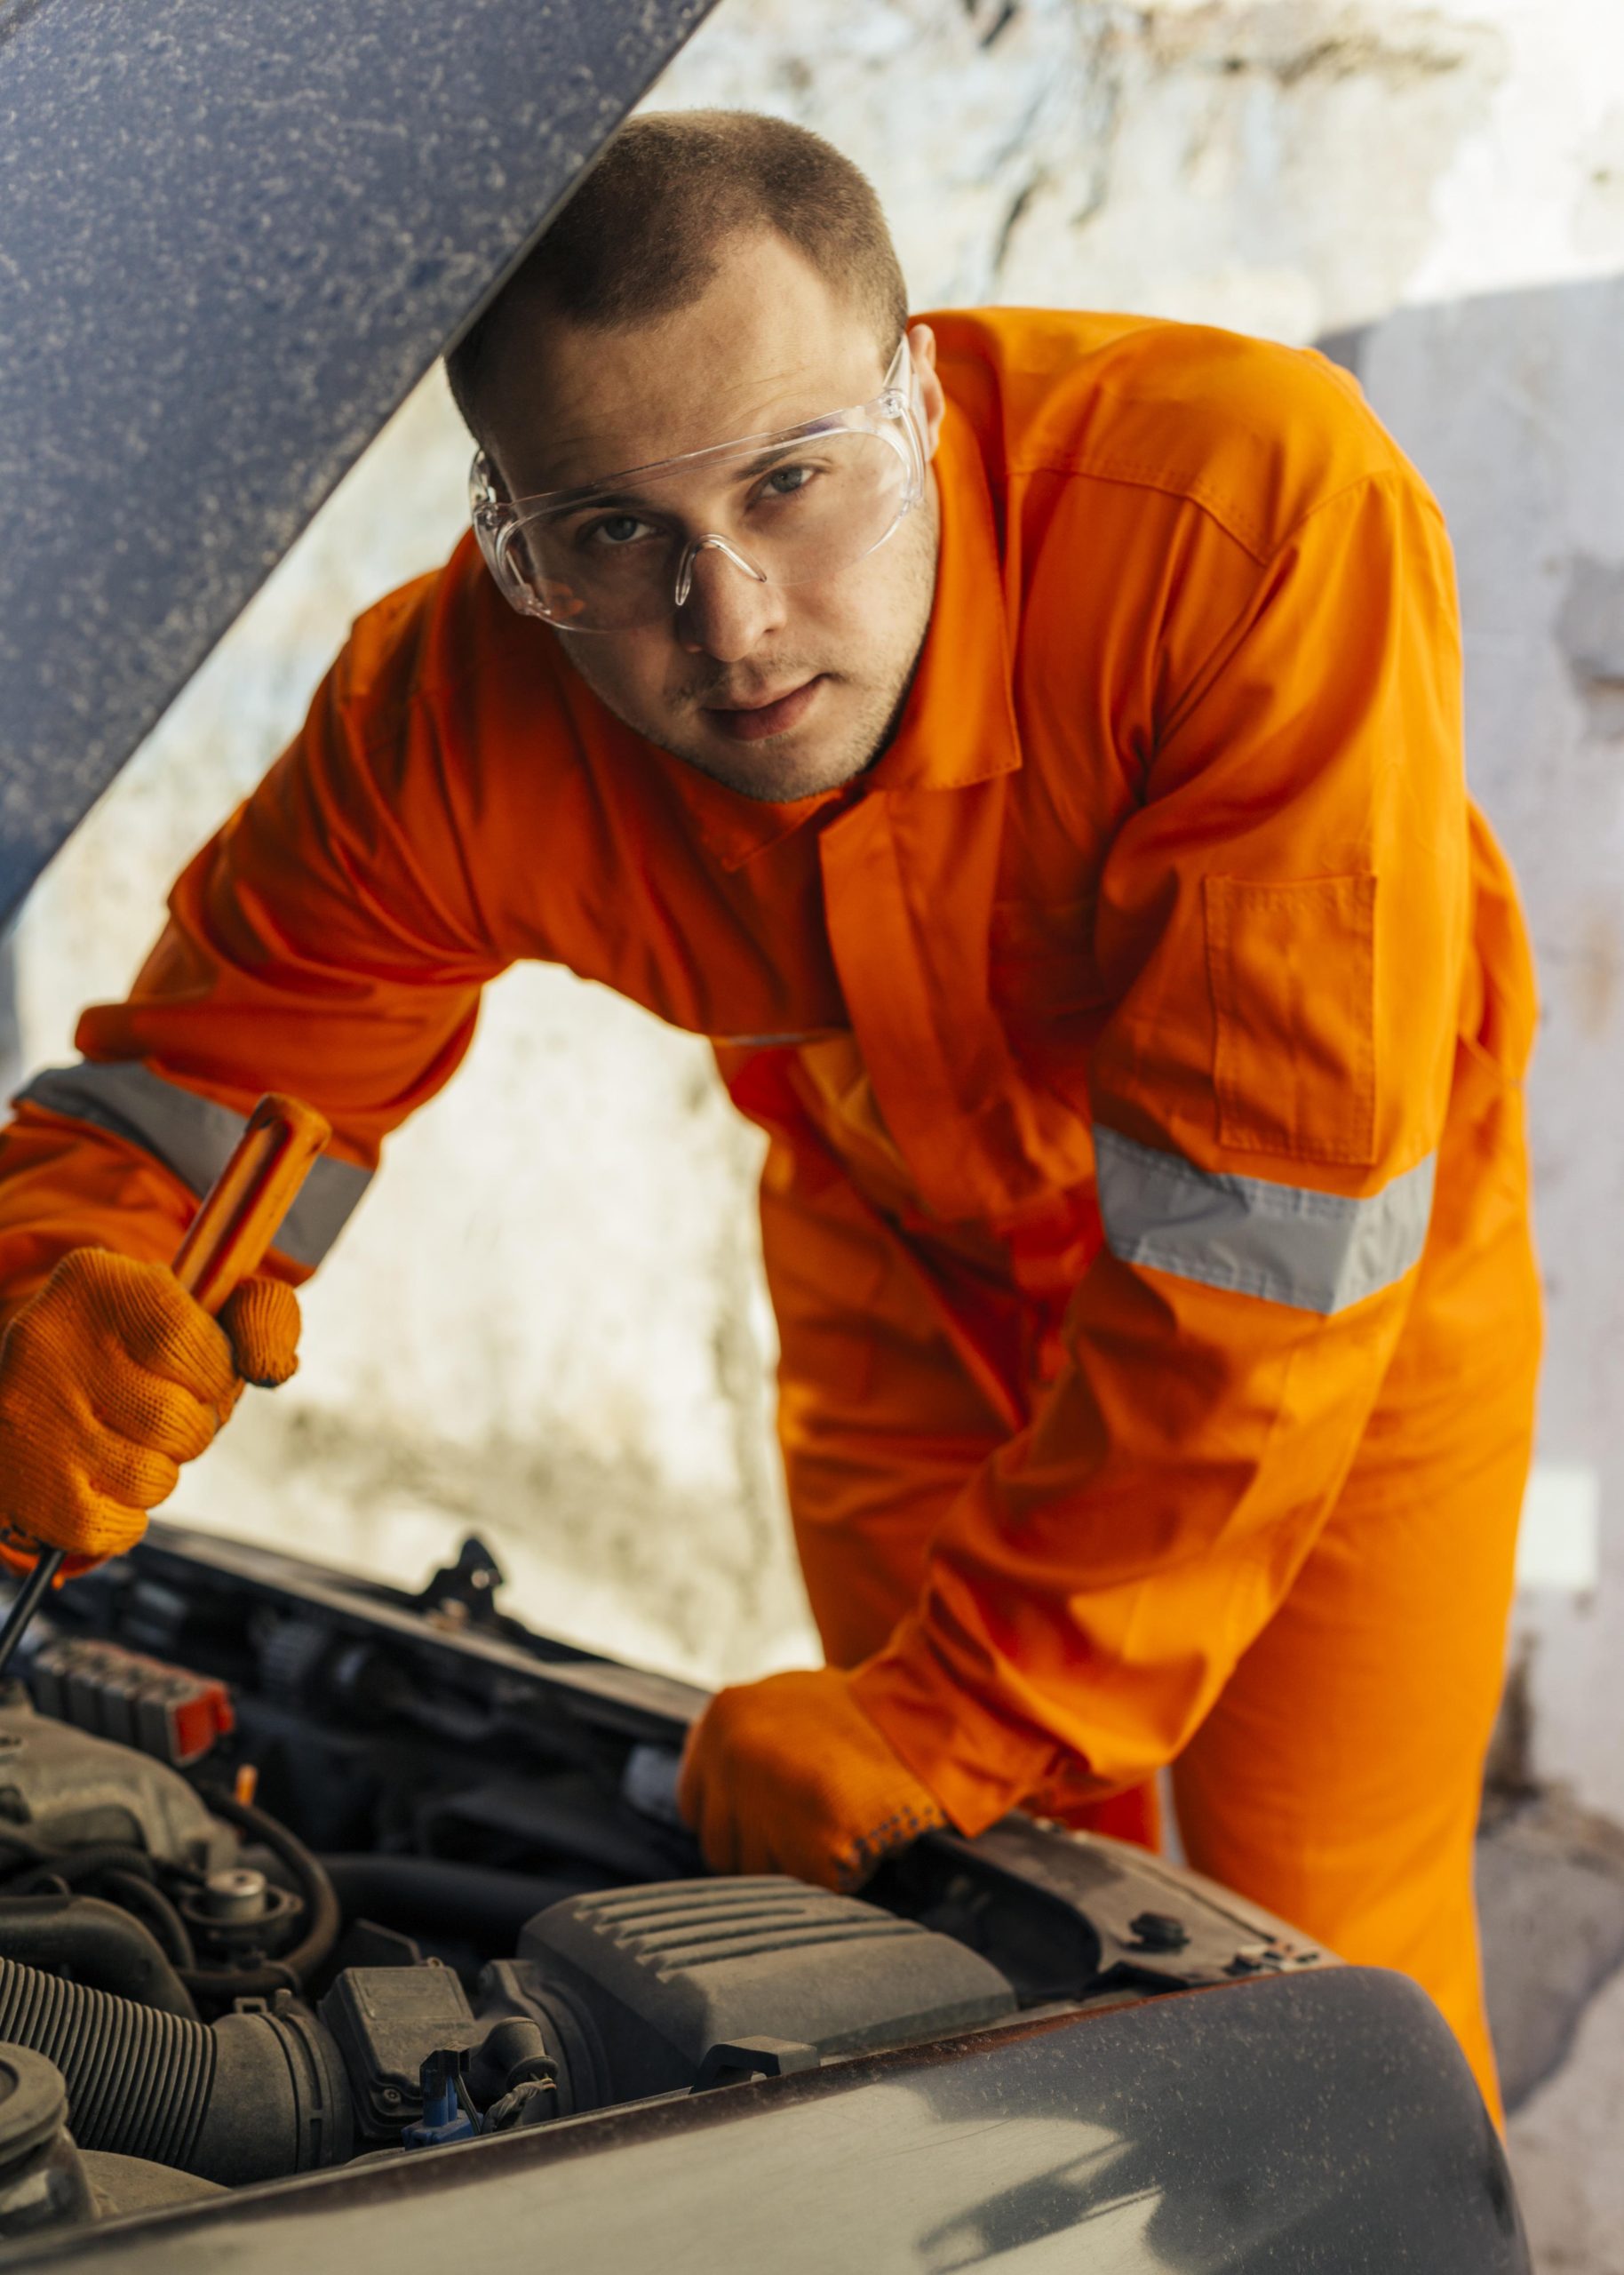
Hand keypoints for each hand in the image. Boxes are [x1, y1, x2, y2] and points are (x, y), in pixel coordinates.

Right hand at [0, 1248, 300, 1566]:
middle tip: (168, 1414)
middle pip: (174, 1420)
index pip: (186, 1342)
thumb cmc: (150, 1347)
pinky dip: (127, 1516)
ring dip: (161, 1472)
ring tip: (134, 1444)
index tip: (203, 1373)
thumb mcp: (207, 1305)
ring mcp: (27, 1417)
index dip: (214, 1373)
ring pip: (148, 1478)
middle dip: (194, 1427)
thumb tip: (270, 1369)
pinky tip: (107, 1481)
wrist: (48, 1387)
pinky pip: (110, 1526)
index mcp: (96, 1283)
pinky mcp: (24, 1484)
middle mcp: (46, 1343)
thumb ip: (262, 1313)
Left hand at [677, 1664, 947, 1891]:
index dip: (733, 1820)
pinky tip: (863, 1844)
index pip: (694, 1805)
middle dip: (762, 1851)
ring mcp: (767, 1806)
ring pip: (761, 1877)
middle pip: (721, 1849)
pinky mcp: (810, 1846)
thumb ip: (746, 1740)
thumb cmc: (871, 1709)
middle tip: (810, 1833)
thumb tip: (717, 1795)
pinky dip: (837, 1879)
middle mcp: (732, 1759)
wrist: (940, 1712)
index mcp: (722, 1718)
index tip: (763, 1825)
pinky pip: (809, 1890)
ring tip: (844, 1829)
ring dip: (798, 1867)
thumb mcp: (790, 1699)